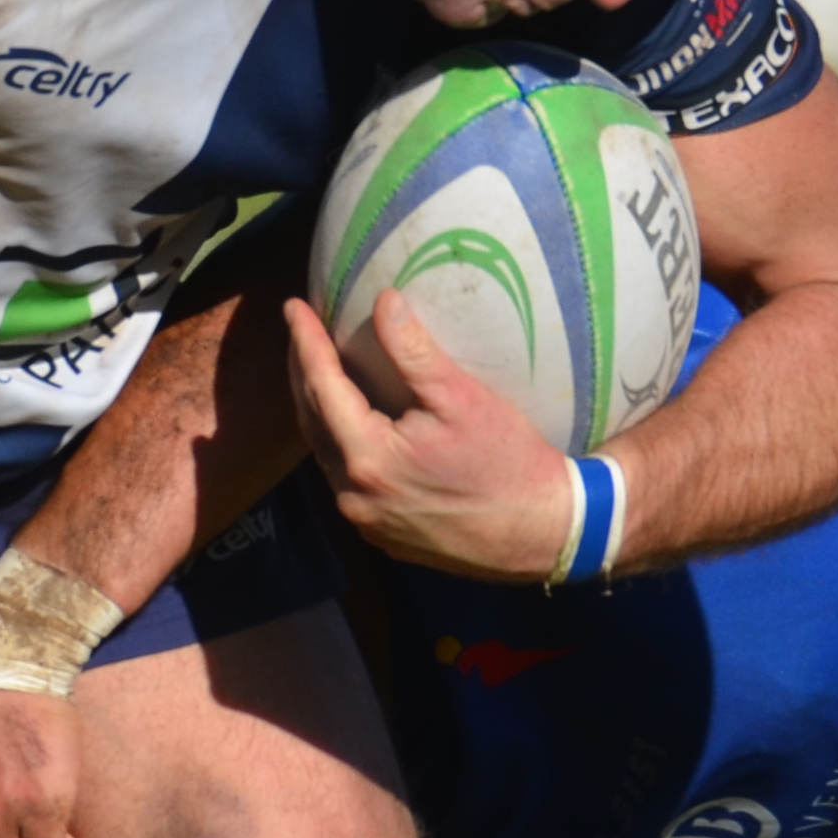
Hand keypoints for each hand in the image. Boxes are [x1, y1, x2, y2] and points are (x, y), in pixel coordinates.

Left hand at [287, 293, 583, 579]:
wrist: (543, 532)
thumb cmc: (510, 463)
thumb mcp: (462, 398)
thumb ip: (414, 351)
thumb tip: (383, 301)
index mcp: (368, 458)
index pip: (322, 387)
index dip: (306, 342)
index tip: (293, 306)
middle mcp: (355, 496)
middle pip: (313, 423)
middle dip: (303, 373)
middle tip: (300, 331)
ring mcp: (367, 522)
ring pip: (326, 455)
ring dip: (319, 411)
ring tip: (318, 371)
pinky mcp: (384, 536)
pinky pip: (347, 481)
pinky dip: (340, 445)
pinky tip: (351, 425)